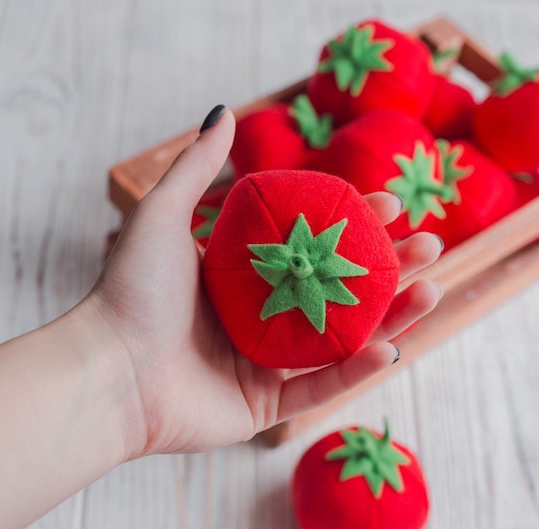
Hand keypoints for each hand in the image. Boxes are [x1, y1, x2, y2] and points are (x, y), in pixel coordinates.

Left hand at [84, 106, 443, 456]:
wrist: (106, 373)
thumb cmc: (131, 291)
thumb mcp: (164, 216)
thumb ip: (198, 166)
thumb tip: (226, 111)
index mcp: (241, 275)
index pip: (312, 244)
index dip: (354, 225)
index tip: (391, 204)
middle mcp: (258, 317)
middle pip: (337, 291)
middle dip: (387, 268)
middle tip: (429, 245)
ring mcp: (263, 364)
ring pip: (341, 339)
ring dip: (391, 317)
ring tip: (432, 287)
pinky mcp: (264, 407)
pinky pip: (319, 389)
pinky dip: (356, 370)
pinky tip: (391, 347)